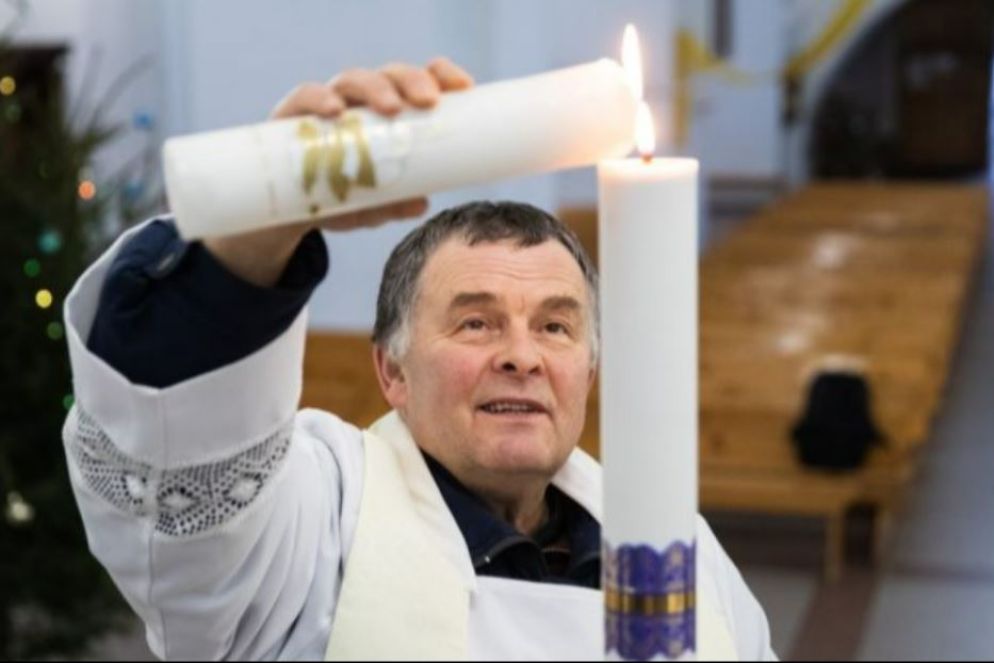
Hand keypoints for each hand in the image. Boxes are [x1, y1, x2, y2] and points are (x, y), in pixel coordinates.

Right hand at [204, 58, 473, 286]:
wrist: (284, 212)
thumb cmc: (338, 198)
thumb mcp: (369, 207)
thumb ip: (393, 205)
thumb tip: (422, 204)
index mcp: (386, 113)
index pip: (416, 83)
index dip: (441, 76)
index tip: (464, 87)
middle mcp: (357, 102)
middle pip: (388, 76)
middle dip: (411, 82)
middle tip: (428, 102)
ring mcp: (324, 106)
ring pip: (352, 81)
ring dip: (374, 88)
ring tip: (391, 108)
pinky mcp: (291, 117)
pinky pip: (304, 97)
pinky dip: (319, 99)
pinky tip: (334, 111)